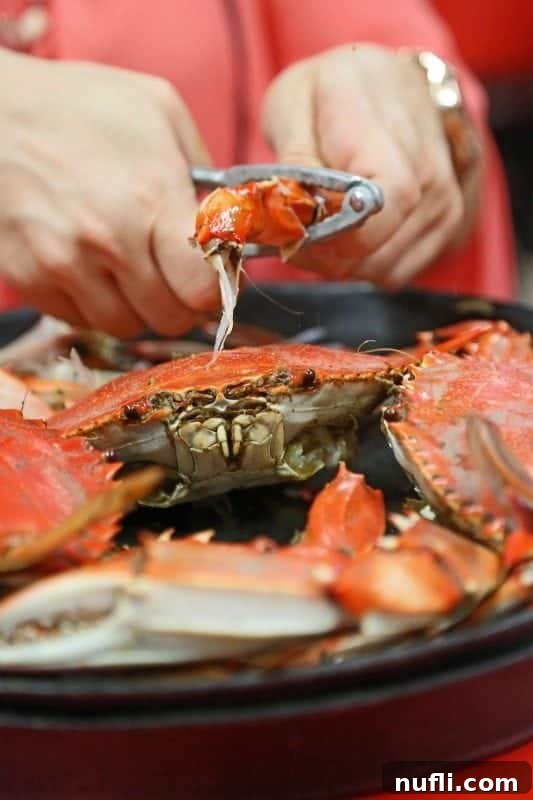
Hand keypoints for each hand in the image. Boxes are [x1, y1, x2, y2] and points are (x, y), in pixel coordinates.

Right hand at [0, 48, 217, 335]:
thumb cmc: (77, 104)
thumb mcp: (159, 110)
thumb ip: (204, 169)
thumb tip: (227, 221)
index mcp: (150, 199)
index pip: (203, 289)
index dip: (214, 287)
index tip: (209, 274)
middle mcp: (108, 242)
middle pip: (169, 318)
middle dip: (180, 301)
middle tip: (173, 276)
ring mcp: (64, 266)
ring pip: (126, 327)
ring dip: (137, 307)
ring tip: (129, 268)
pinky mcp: (31, 280)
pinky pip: (82, 320)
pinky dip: (95, 304)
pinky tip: (92, 267)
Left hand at [262, 45, 481, 286]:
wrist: (386, 82)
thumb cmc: (329, 94)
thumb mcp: (292, 106)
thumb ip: (295, 160)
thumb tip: (296, 211)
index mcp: (382, 121)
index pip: (383, 199)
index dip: (337, 235)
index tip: (298, 234)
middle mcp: (427, 162)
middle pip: (378, 245)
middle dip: (325, 255)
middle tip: (296, 235)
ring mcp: (444, 196)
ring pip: (382, 267)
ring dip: (341, 263)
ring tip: (323, 227)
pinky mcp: (448, 224)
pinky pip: (395, 273)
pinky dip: (363, 265)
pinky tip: (351, 232)